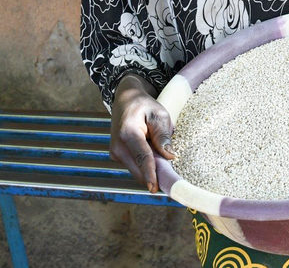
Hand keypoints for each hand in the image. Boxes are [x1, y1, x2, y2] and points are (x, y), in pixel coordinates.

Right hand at [109, 73, 174, 192]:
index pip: (141, 158)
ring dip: (151, 170)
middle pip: (139, 170)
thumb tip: (169, 156)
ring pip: (137, 171)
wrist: (125, 100)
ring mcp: (116, 153)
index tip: (156, 188)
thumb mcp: (159, 114)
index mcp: (128, 133)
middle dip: (155, 176)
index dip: (151, 174)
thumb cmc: (144, 105)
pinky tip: (155, 156)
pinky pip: (135, 167)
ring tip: (164, 159)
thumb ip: (163, 135)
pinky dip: (146, 166)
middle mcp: (118, 147)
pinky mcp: (118, 157)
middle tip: (172, 179)